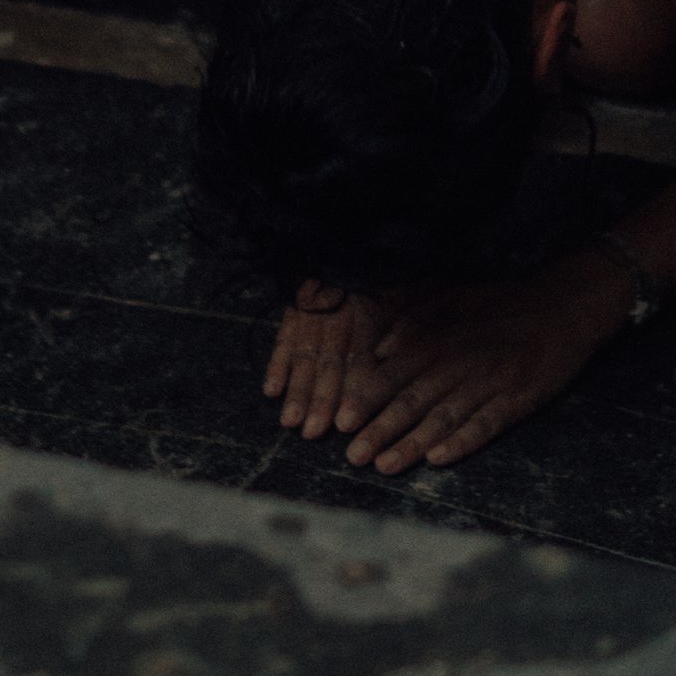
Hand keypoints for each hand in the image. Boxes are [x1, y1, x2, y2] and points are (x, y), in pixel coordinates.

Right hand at [264, 281, 393, 440]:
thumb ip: (403, 327)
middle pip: (328, 364)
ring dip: (296, 390)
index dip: (352, 391)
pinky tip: (270, 391)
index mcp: (366, 316)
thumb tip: (395, 356)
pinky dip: (276, 365)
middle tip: (313, 432)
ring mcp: (312, 314)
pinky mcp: (294, 309)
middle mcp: (337, 318)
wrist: (349, 243)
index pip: (359, 360)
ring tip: (289, 421)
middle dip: (320, 400)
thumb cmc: (385, 276)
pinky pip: (282, 339)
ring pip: (303, 356)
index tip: (346, 422)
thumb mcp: (405, 296)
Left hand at [341, 258, 630, 475]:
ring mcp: (490, 381)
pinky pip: (486, 424)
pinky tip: (439, 459)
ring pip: (443, 417)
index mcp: (441, 336)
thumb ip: (412, 319)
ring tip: (384, 466)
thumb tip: (379, 349)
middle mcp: (460, 360)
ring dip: (412, 444)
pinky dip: (462, 442)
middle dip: (380, 429)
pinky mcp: (518, 399)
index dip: (367, 398)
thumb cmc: (500, 304)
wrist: (562, 305)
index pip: (396, 372)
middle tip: (352, 455)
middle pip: (413, 399)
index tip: (340, 420)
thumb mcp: (453, 297)